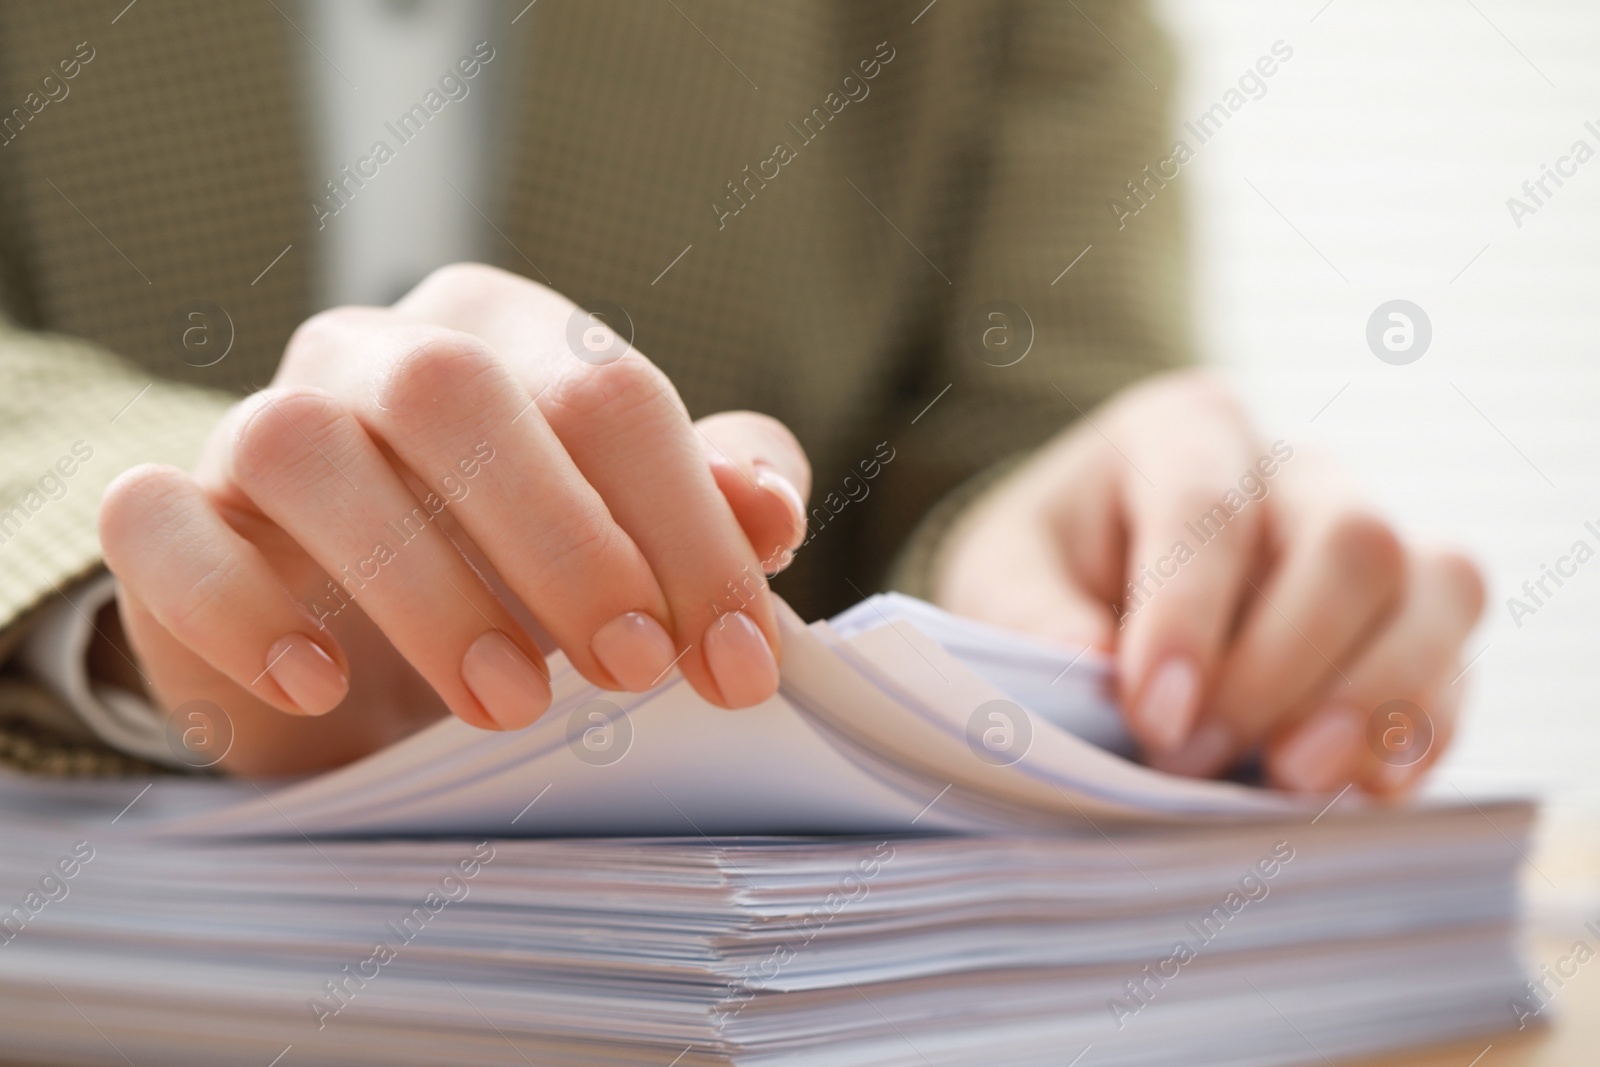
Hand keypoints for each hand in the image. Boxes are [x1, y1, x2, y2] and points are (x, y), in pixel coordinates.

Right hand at [98, 264, 809, 774]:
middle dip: (563, 535)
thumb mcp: (631, 537)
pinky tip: (320, 686)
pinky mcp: (172, 518)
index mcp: (502, 336)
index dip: (687, 527)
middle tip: (631, 667)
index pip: (607, 393)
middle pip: (455, 391)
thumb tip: (771, 509)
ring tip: (510, 700)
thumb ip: (708, 504)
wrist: (355, 641)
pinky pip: (163, 526)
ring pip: (306, 448)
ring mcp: (256, 427)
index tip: (734, 661)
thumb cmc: (516, 577)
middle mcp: (374, 358)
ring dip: (421, 582)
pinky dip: (241, 607)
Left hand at [934, 371, 1484, 797]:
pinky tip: (1362, 790)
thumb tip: (1094, 665)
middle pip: (1352, 542)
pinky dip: (1420, 731)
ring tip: (1290, 782)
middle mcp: (1296, 469)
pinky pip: (1456, 659)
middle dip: (1280, 668)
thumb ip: (1030, 613)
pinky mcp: (1411, 617)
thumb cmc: (1048, 569)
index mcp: (1184, 430)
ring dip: (1374, 699)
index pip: (1211, 505)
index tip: (1152, 717)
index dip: (1188, 615)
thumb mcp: (1001, 576)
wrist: (1095, 584)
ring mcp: (1370, 537)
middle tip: (1193, 762)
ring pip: (1436, 589)